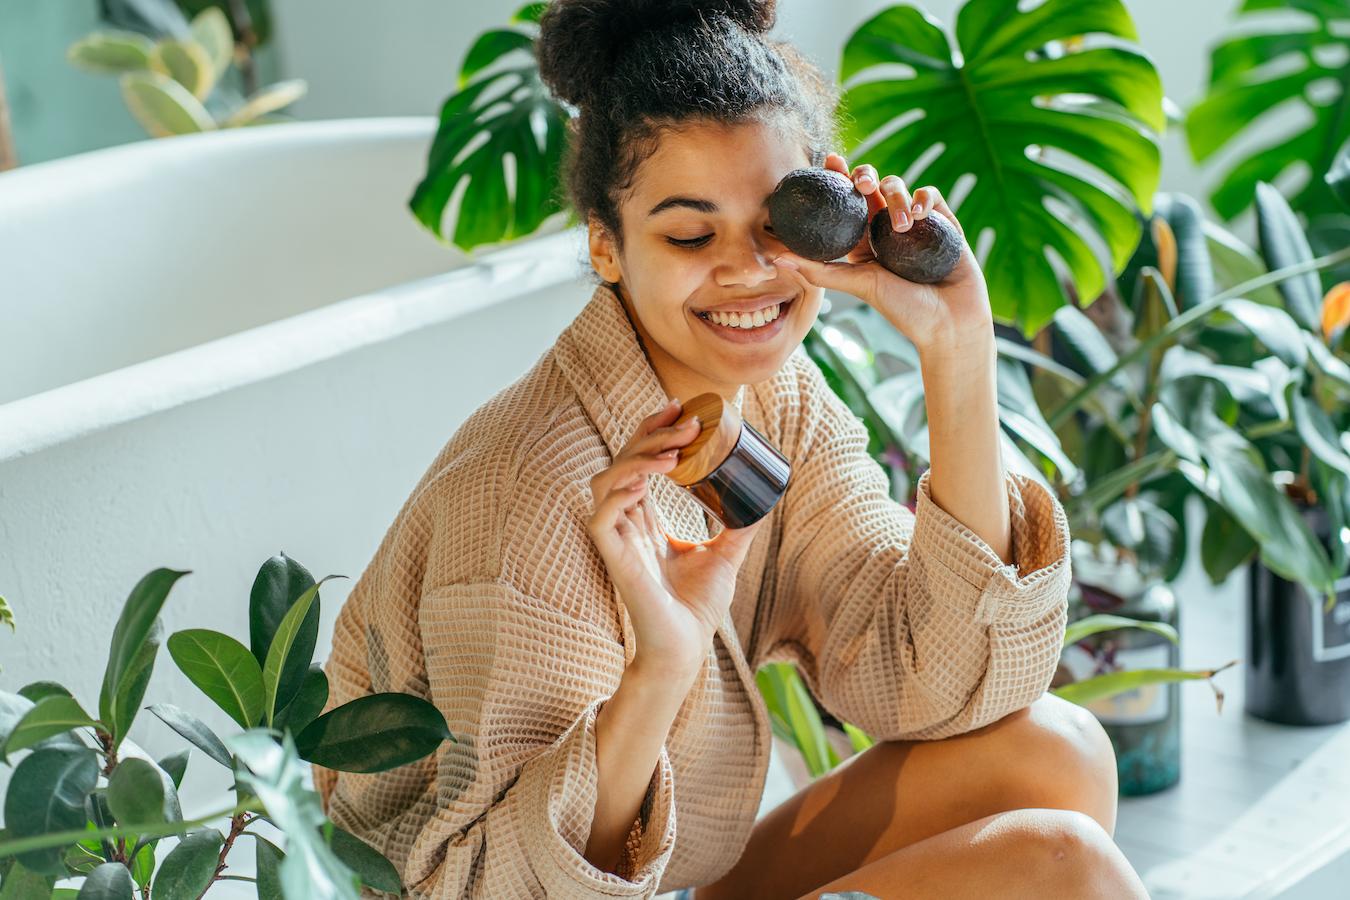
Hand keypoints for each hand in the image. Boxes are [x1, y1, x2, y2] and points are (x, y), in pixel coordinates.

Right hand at [586, 399, 764, 675]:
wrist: (688, 647)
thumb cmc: (697, 608)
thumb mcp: (724, 554)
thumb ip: (737, 526)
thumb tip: (764, 496)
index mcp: (645, 519)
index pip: (639, 461)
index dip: (652, 430)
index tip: (680, 407)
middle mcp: (625, 523)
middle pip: (623, 461)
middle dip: (651, 434)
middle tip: (686, 420)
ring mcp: (616, 539)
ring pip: (606, 480)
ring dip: (637, 458)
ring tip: (675, 451)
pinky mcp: (613, 557)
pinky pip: (602, 515)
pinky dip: (621, 491)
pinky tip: (649, 481)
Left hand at [772, 152, 993, 355]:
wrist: (950, 322)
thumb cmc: (905, 310)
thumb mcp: (860, 285)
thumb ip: (821, 270)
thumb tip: (778, 260)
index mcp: (863, 243)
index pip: (845, 204)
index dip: (837, 178)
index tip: (828, 160)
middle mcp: (886, 230)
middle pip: (871, 188)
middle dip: (865, 176)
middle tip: (861, 183)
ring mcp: (915, 224)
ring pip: (899, 188)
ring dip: (897, 197)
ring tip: (902, 224)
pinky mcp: (942, 222)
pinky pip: (929, 195)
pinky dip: (923, 198)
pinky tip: (920, 213)